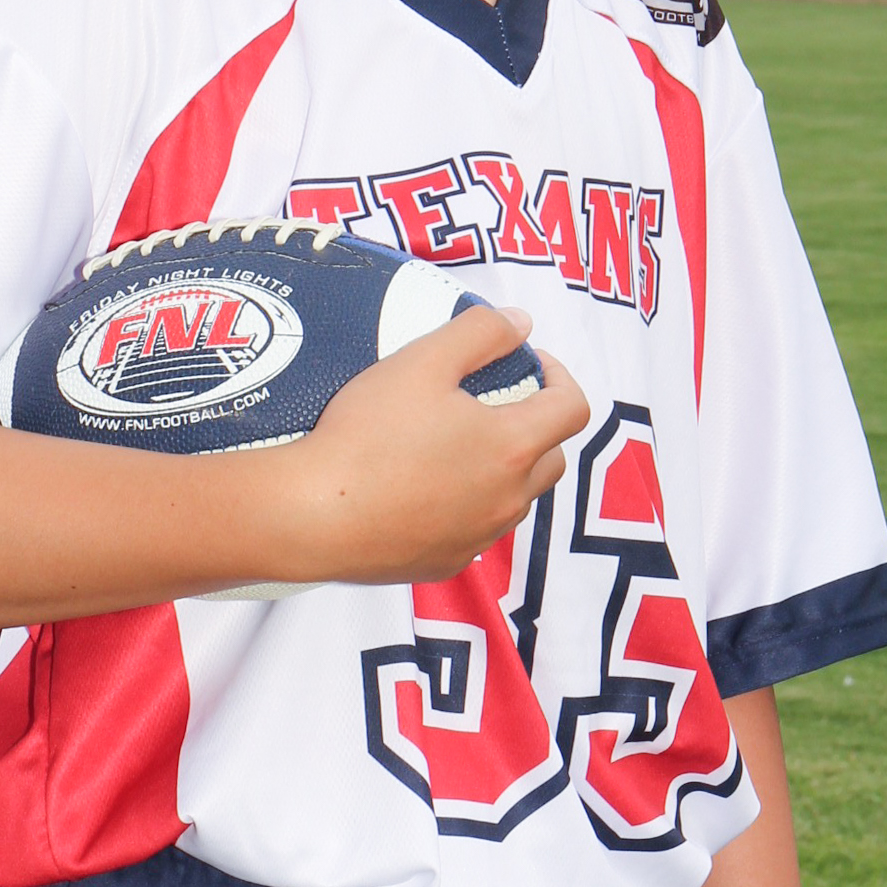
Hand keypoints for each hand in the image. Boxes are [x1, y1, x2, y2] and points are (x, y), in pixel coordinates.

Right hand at [276, 305, 587, 586]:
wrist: (312, 515)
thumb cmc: (366, 433)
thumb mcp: (421, 361)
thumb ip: (479, 333)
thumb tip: (521, 324)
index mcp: (513, 447)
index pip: (573, 409)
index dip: (560, 376)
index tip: (528, 363)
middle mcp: (508, 499)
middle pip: (553, 457)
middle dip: (537, 423)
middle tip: (493, 401)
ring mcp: (479, 537)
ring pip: (515, 497)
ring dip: (504, 467)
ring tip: (456, 442)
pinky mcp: (446, 563)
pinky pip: (475, 528)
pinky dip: (467, 503)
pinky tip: (423, 485)